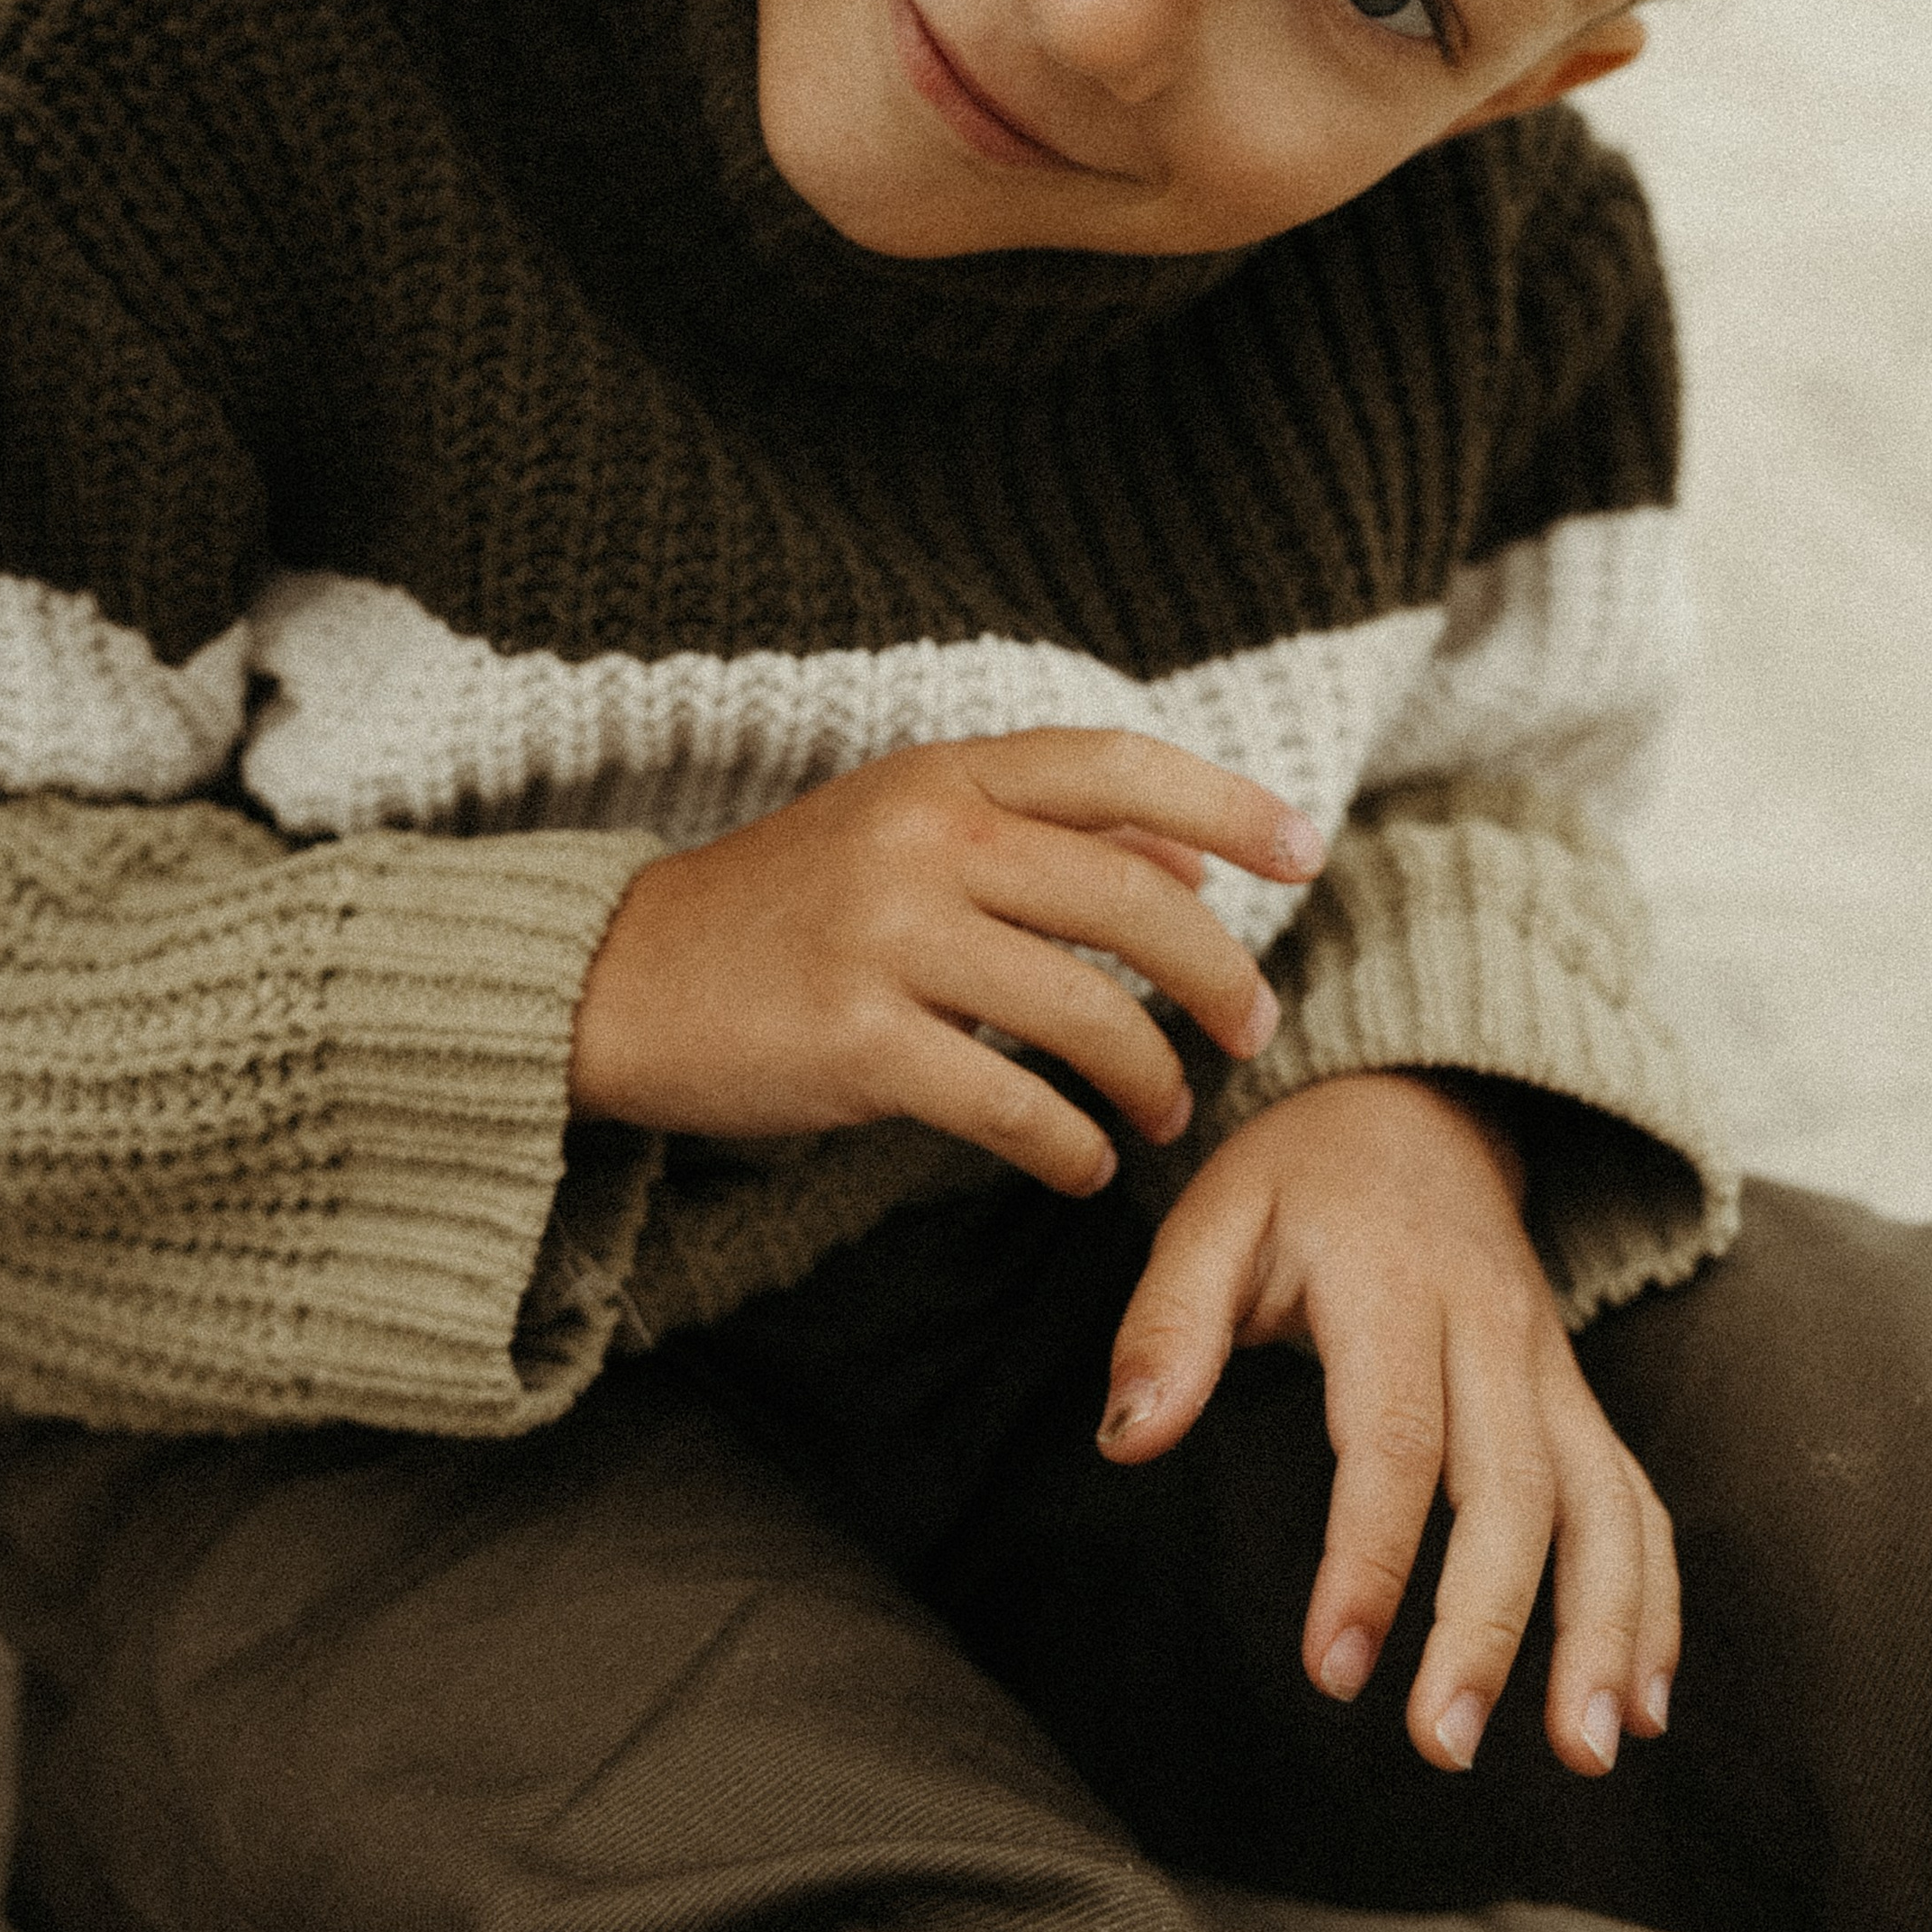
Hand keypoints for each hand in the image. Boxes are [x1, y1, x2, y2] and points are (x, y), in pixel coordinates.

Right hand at [569, 730, 1323, 1195]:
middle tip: (1252, 1030)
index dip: (1228, 805)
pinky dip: (1070, 1146)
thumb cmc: (788, 904)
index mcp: (942, 774)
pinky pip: (1010, 1106)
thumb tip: (1193, 863)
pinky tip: (1084, 1166)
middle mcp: (921, 839)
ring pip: (1083, 1012)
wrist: (624, 977)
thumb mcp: (908, 829)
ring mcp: (885, 938)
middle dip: (1217, 975)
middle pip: (1129, 900)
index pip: (1114, 765)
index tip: (1307, 855)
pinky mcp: (854, 1042)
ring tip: (1168, 1113)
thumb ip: (1044, 835)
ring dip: (1151, 1077)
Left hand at [1097, 1072, 1677, 1779]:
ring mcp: (1548, 1363)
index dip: (1368, 1559)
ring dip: (1604, 1628)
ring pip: (1600, 1500)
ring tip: (1587, 1752)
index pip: (1394, 1438)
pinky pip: (1635, 1496)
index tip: (1332, 1669)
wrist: (1419, 1104)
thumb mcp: (1212, 1214)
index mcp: (1390, 1282)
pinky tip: (1642, 1701)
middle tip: (1441, 1745)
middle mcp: (1490, 1325)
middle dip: (1486, 1626)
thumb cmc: (1298, 1176)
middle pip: (1510, 1488)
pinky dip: (1655, 1598)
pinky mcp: (1578, 1396)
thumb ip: (1168, 1324)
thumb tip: (1127, 1441)